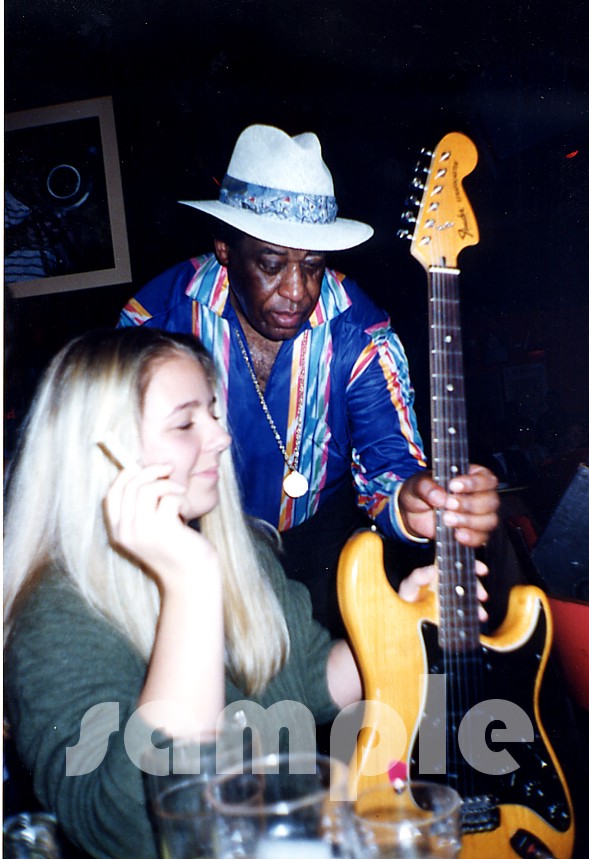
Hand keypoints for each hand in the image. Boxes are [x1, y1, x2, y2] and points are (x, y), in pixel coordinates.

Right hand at [104, 462, 218, 591]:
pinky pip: (169, 498)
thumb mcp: (150, 527)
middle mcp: (125, 531)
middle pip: (131, 486)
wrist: (191, 577)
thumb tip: (143, 469)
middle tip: (170, 468)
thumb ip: (142, 506)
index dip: (125, 475)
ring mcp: (142, 531)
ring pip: (149, 489)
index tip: (142, 465)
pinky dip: (181, 498)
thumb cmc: (175, 547)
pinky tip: (187, 511)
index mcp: (118, 531)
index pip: (111, 494)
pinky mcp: (163, 529)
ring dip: (169, 485)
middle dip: (152, 470)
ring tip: (181, 493)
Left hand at [398, 464, 498, 547]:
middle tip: (449, 505)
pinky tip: (457, 535)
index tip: (454, 486)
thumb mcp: (419, 483)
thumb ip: (427, 487)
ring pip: (489, 520)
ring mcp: (479, 516)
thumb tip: (440, 497)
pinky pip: (481, 538)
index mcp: (472, 477)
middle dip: (469, 504)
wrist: (413, 513)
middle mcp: (480, 495)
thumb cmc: (421, 491)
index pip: (485, 478)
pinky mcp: (473, 533)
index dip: (473, 483)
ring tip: (447, 520)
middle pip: (491, 501)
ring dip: (470, 521)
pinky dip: (471, 538)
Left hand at [399, 561, 488, 622]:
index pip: (460, 566)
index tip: (482, 570)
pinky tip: (477, 621)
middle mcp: (451, 583)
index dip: (473, 566)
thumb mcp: (410, 584)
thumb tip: (431, 571)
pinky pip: (466, 611)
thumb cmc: (409, 594)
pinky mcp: (453, 610)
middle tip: (483, 596)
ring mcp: (453, 597)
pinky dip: (473, 615)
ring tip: (482, 615)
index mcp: (442, 572)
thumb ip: (418, 577)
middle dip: (478, 589)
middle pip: (469, 583)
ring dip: (477, 606)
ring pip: (470, 598)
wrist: (405, 610)